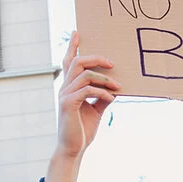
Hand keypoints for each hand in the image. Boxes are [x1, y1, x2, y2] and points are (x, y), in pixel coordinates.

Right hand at [46, 31, 119, 181]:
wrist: (73, 149)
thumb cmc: (83, 130)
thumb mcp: (96, 110)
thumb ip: (102, 96)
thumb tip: (115, 88)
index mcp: (69, 87)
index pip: (69, 62)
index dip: (72, 47)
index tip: (77, 32)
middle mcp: (64, 88)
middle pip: (77, 62)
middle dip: (96, 58)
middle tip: (112, 63)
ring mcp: (64, 95)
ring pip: (84, 75)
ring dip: (104, 79)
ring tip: (118, 87)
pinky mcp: (68, 104)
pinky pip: (87, 90)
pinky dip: (102, 93)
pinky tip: (112, 99)